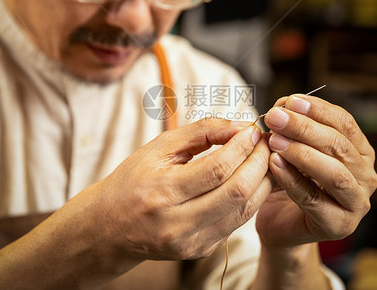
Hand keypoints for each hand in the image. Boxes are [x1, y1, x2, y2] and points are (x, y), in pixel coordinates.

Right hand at [60, 118, 271, 274]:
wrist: (110, 227)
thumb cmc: (133, 180)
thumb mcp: (159, 148)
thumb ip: (201, 132)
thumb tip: (241, 126)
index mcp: (161, 192)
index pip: (217, 169)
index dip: (242, 146)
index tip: (253, 130)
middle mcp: (176, 223)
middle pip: (237, 191)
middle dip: (260, 162)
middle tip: (267, 143)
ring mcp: (190, 242)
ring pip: (244, 210)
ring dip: (263, 181)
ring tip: (265, 158)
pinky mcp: (200, 250)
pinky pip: (237, 222)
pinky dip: (251, 198)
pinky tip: (253, 179)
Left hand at [255, 95, 376, 248]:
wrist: (281, 224)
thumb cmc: (289, 181)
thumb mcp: (292, 148)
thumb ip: (291, 128)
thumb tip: (284, 104)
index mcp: (360, 152)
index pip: (345, 123)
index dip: (318, 109)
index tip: (290, 100)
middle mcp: (366, 176)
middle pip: (339, 146)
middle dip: (305, 128)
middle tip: (276, 117)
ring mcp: (357, 204)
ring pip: (334, 174)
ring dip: (302, 153)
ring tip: (275, 141)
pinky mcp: (339, 225)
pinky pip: (313, 199)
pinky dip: (292, 179)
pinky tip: (274, 164)